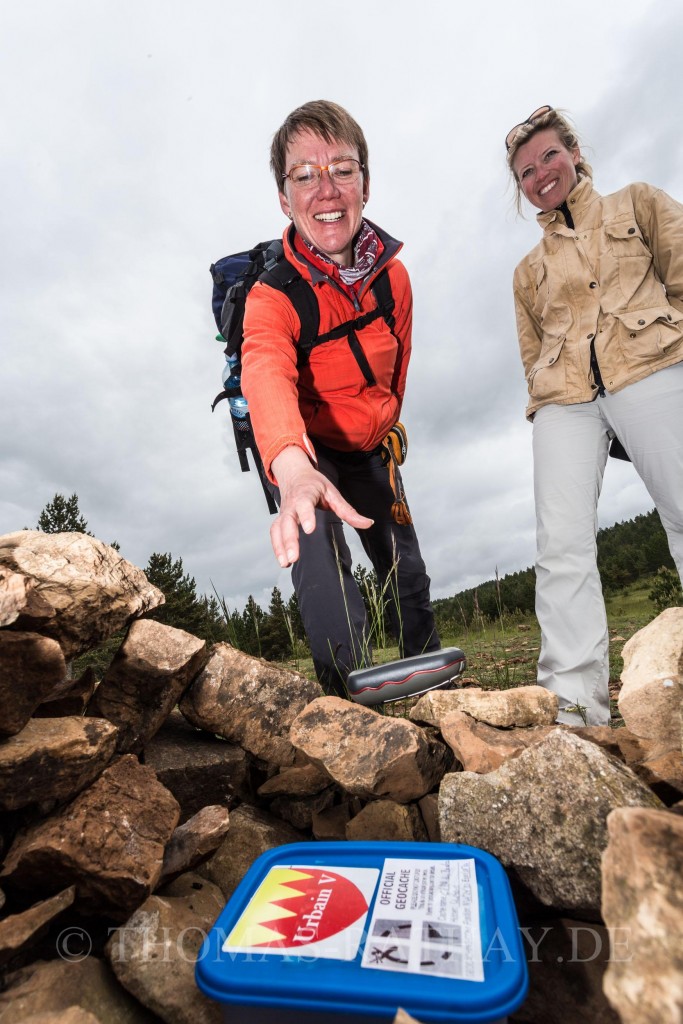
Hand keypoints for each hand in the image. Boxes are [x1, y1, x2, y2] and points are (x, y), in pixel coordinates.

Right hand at [270, 446, 372, 566]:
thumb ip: (348, 511)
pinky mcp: (280, 520)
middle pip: (287, 522)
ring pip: (278, 529)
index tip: (310, 529)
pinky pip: (275, 534)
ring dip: (280, 547)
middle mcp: (292, 505)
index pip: (304, 505)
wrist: (294, 474)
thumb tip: (367, 523)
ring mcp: (284, 513)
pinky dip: (277, 547)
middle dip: (290, 540)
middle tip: (294, 557)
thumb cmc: (313, 483)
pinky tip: (283, 561)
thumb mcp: (333, 492)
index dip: (306, 516)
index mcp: (306, 494)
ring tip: (287, 563)